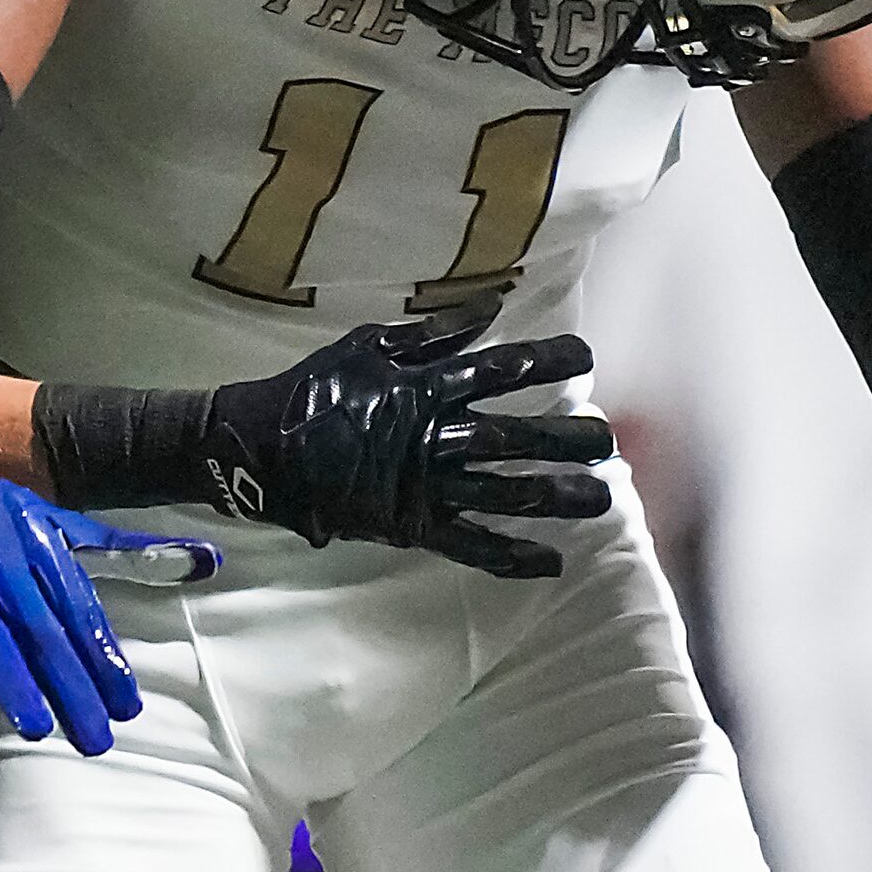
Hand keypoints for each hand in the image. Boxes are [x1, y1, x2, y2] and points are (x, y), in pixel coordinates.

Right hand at [0, 445, 216, 755]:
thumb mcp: (60, 525)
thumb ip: (127, 551)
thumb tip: (209, 560)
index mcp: (39, 538)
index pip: (78, 607)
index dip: (102, 655)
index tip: (128, 703)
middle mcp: (0, 554)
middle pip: (41, 628)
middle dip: (71, 683)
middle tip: (97, 737)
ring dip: (10, 676)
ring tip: (39, 725)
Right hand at [199, 309, 613, 578]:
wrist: (265, 448)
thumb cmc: (315, 389)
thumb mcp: (367, 344)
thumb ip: (431, 332)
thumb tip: (489, 309)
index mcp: (426, 387)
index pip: (501, 369)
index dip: (548, 361)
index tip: (587, 356)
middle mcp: (436, 437)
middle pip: (518, 437)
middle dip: (568, 439)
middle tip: (607, 440)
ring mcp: (427, 485)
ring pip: (507, 493)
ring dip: (558, 497)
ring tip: (601, 499)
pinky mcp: (413, 524)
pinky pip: (470, 545)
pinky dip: (511, 556)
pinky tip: (549, 561)